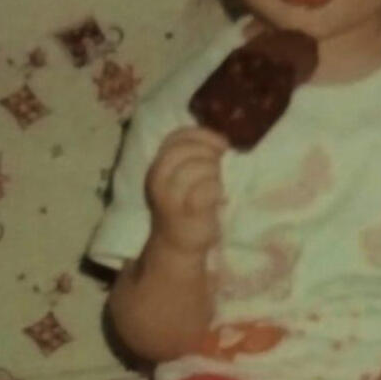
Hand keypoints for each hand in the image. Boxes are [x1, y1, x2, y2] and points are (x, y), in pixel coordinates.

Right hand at [145, 126, 227, 255]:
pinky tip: (220, 198)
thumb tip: (221, 142)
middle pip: (181, 150)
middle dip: (208, 152)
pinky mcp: (184, 214)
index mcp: (159, 166)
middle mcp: (158, 179)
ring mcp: (169, 198)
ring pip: (192, 169)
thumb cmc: (188, 206)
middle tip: (221, 165)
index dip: (201, 135)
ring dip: (213, 172)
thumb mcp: (184, 177)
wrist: (178, 244)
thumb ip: (195, 158)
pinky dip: (216, 190)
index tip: (222, 144)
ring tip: (218, 184)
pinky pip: (203, 192)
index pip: (175, 137)